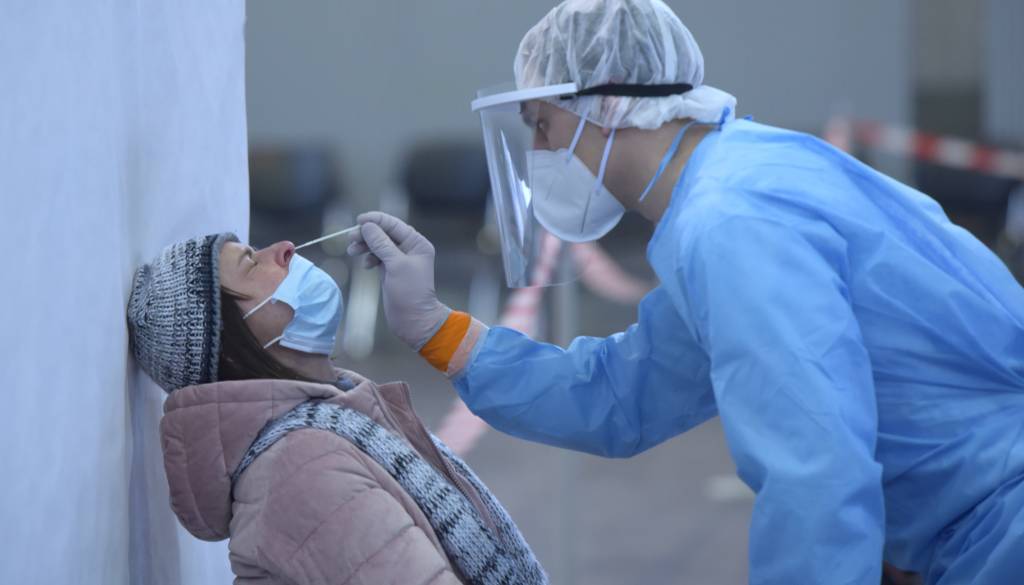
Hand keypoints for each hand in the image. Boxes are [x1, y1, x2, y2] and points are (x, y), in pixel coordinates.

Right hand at [347, 212, 450, 349]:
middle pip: (384, 233)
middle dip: (367, 234)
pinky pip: (377, 257)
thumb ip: (381, 244)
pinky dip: (369, 257)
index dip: (376, 220)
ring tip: (352, 251)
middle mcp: (410, 249)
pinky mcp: (391, 270)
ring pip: (378, 245)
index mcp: (417, 243)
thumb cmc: (409, 293)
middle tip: (350, 238)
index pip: (394, 224)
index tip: (358, 221)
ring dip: (365, 245)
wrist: (413, 320)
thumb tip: (368, 226)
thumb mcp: (395, 265)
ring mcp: (399, 260)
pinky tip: (365, 265)